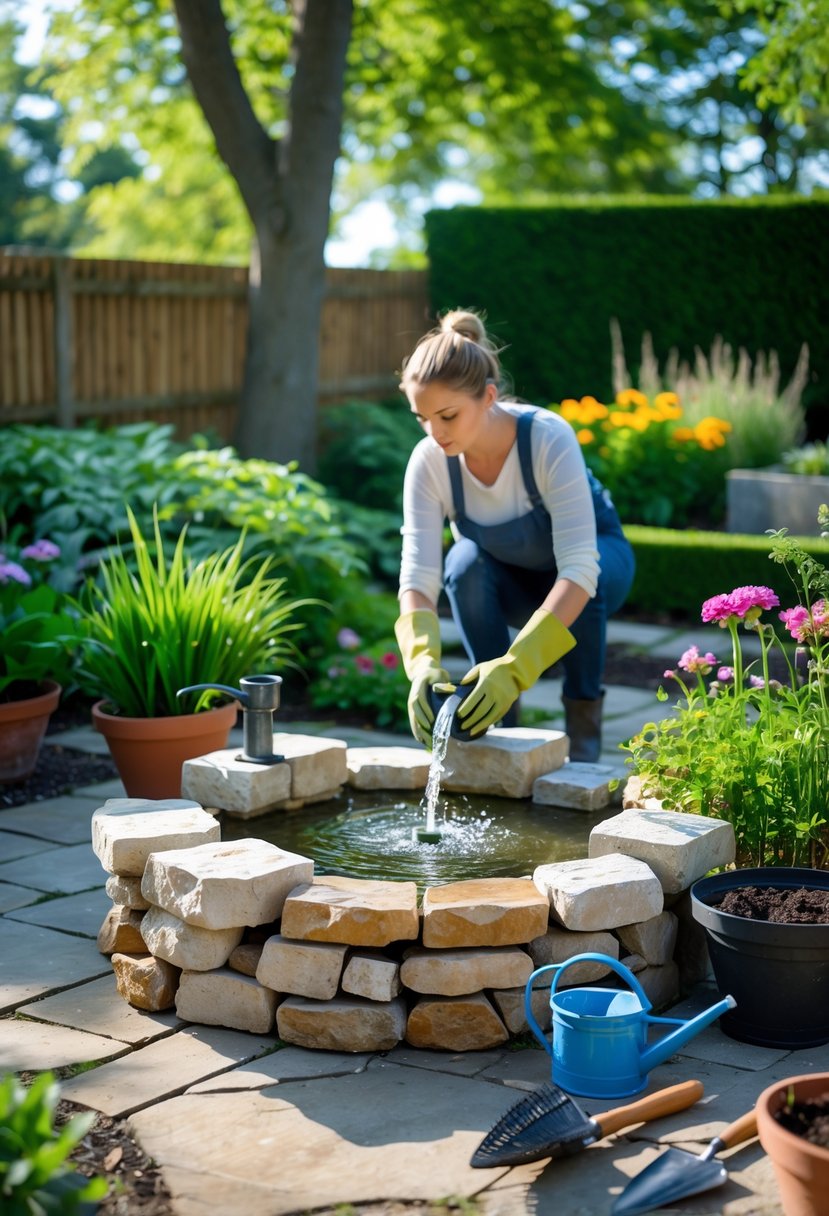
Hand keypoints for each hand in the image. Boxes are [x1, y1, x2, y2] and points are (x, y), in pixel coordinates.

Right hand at [395, 609, 448, 747]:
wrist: (423, 671)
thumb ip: (444, 683)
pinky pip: (413, 721)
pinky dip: (417, 731)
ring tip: (427, 743)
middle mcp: (412, 695)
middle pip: (414, 712)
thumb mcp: (440, 674)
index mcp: (418, 686)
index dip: (424, 711)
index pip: (419, 699)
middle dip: (421, 725)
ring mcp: (411, 702)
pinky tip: (422, 741)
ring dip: (419, 731)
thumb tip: (451, 694)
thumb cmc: (436, 673)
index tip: (432, 721)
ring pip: (412, 718)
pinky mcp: (413, 709)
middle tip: (430, 736)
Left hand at [457, 609, 575, 736]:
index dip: (465, 709)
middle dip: (470, 720)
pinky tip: (482, 726)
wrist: (517, 668)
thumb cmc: (495, 667)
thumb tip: (459, 687)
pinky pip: (497, 716)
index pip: (473, 700)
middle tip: (462, 726)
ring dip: (480, 726)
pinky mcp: (508, 704)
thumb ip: (469, 676)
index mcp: (486, 683)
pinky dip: (489, 722)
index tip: (458, 715)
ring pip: (490, 717)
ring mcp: (504, 700)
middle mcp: (496, 693)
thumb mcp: (480, 668)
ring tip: (471, 732)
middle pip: (481, 711)